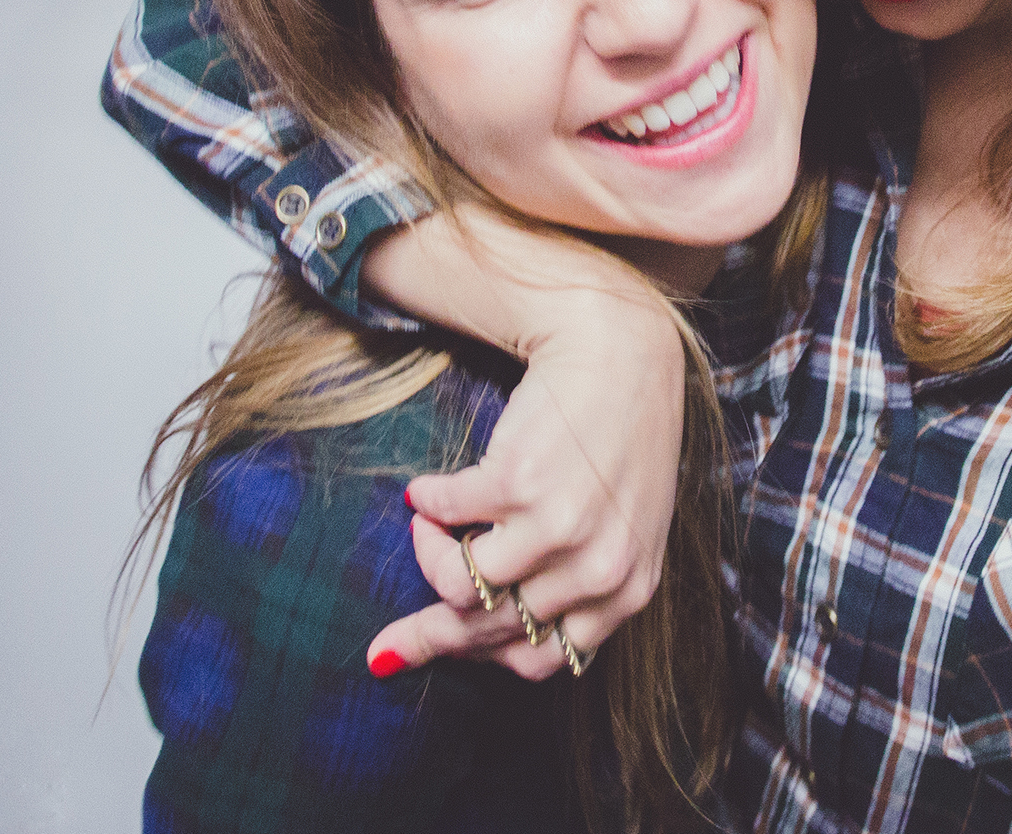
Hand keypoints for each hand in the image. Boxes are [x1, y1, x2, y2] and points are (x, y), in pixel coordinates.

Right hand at [359, 217, 689, 681]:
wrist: (621, 352)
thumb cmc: (618, 440)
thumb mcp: (621, 527)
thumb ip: (578, 582)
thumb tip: (487, 630)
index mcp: (627, 590)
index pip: (540, 659)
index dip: (481, 657)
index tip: (436, 650)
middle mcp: (599, 569)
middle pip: (490, 631)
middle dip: (426, 638)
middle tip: (383, 647)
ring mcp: (559, 528)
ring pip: (459, 585)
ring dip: (429, 555)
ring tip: (429, 527)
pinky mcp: (518, 482)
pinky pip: (443, 516)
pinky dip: (426, 503)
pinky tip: (428, 489)